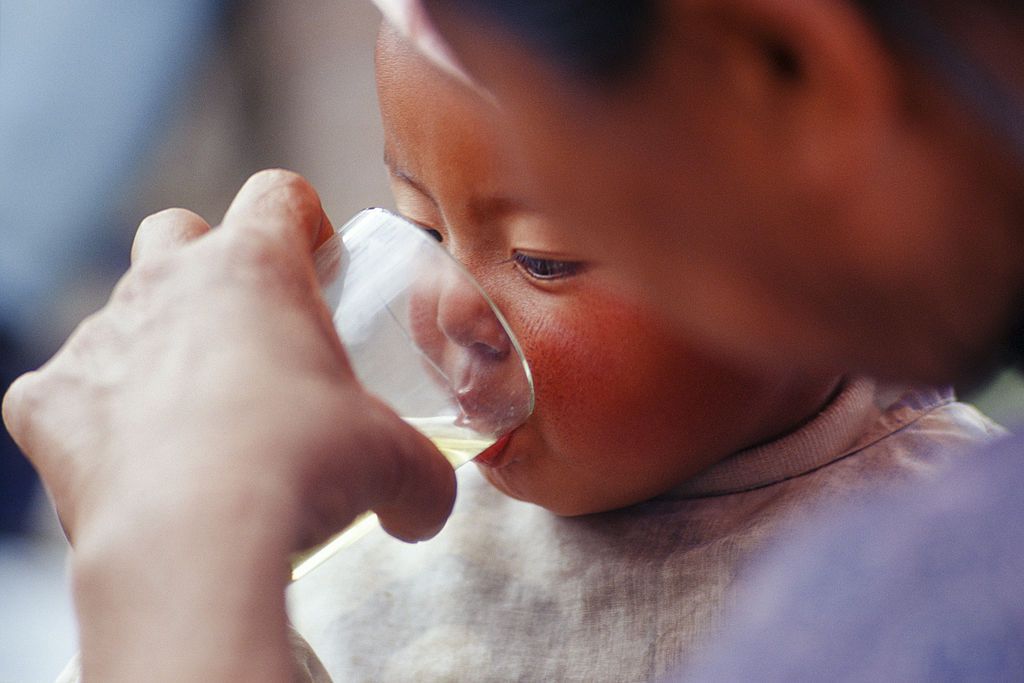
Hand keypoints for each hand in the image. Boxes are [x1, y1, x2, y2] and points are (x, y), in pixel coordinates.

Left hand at [2, 170, 455, 681]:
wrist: (197, 542)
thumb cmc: (301, 469)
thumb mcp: (392, 463)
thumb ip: (421, 476)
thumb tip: (425, 509)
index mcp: (255, 268)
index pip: (278, 195)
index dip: (304, 221)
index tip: (319, 264)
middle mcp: (167, 282)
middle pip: (177, 231)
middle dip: (208, 264)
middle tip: (250, 332)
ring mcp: (99, 339)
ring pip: (119, 311)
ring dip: (154, 346)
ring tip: (195, 416)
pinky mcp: (46, 405)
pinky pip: (59, 395)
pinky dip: (91, 419)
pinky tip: (130, 462)